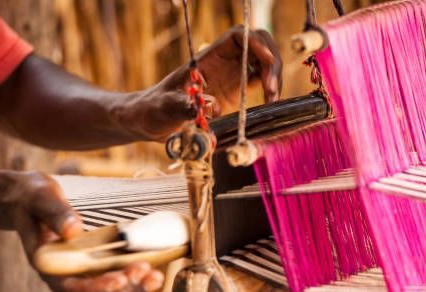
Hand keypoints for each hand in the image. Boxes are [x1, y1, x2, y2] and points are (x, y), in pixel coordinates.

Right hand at [0, 171, 163, 291]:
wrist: (30, 198)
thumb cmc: (33, 197)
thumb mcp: (41, 196)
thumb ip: (55, 212)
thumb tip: (74, 229)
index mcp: (47, 265)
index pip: (69, 290)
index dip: (95, 289)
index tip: (119, 279)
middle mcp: (63, 277)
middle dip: (121, 291)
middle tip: (145, 272)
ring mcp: (79, 275)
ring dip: (132, 289)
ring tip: (155, 276)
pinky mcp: (93, 268)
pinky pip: (114, 281)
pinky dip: (133, 279)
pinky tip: (153, 268)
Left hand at [122, 26, 282, 141]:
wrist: (152, 120)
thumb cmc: (155, 109)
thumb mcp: (166, 107)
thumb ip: (185, 106)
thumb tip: (211, 107)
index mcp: (208, 57)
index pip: (238, 36)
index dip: (256, 43)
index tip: (265, 61)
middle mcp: (223, 62)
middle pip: (258, 46)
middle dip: (271, 62)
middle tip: (271, 90)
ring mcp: (232, 76)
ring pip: (263, 63)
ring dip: (274, 77)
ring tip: (271, 100)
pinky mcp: (236, 92)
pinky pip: (260, 82)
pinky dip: (270, 90)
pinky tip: (269, 104)